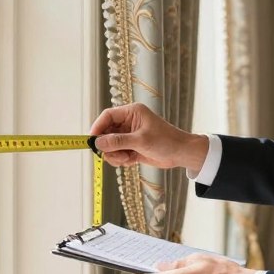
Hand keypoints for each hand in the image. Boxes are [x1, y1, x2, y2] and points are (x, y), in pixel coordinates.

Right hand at [89, 103, 207, 170]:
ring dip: (114, 154)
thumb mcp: (141, 140)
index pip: (108, 116)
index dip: (98, 127)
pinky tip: (130, 161)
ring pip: (110, 145)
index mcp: (132, 112)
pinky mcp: (132, 148)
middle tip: (112, 155)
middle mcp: (129, 122)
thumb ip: (118, 141)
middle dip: (108, 145)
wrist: (181, 154)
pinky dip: (120, 159)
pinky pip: (117, 154)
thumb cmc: (166, 141)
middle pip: (106, 132)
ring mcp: (130, 136)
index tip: (92, 140)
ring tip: (126, 158)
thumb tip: (98, 142)